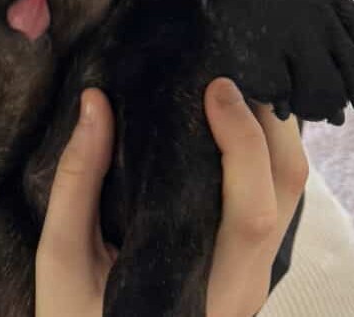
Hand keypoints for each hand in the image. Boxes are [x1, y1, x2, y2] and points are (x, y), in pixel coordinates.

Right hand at [35, 80, 307, 316]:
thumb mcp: (63, 262)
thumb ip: (78, 182)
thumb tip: (94, 101)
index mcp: (207, 288)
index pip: (252, 211)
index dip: (243, 141)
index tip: (214, 87)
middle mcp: (245, 283)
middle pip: (288, 189)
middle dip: (270, 119)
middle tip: (228, 65)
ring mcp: (253, 275)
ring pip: (290, 191)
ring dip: (272, 130)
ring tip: (232, 81)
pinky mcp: (246, 264)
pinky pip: (273, 196)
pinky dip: (262, 150)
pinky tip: (230, 120)